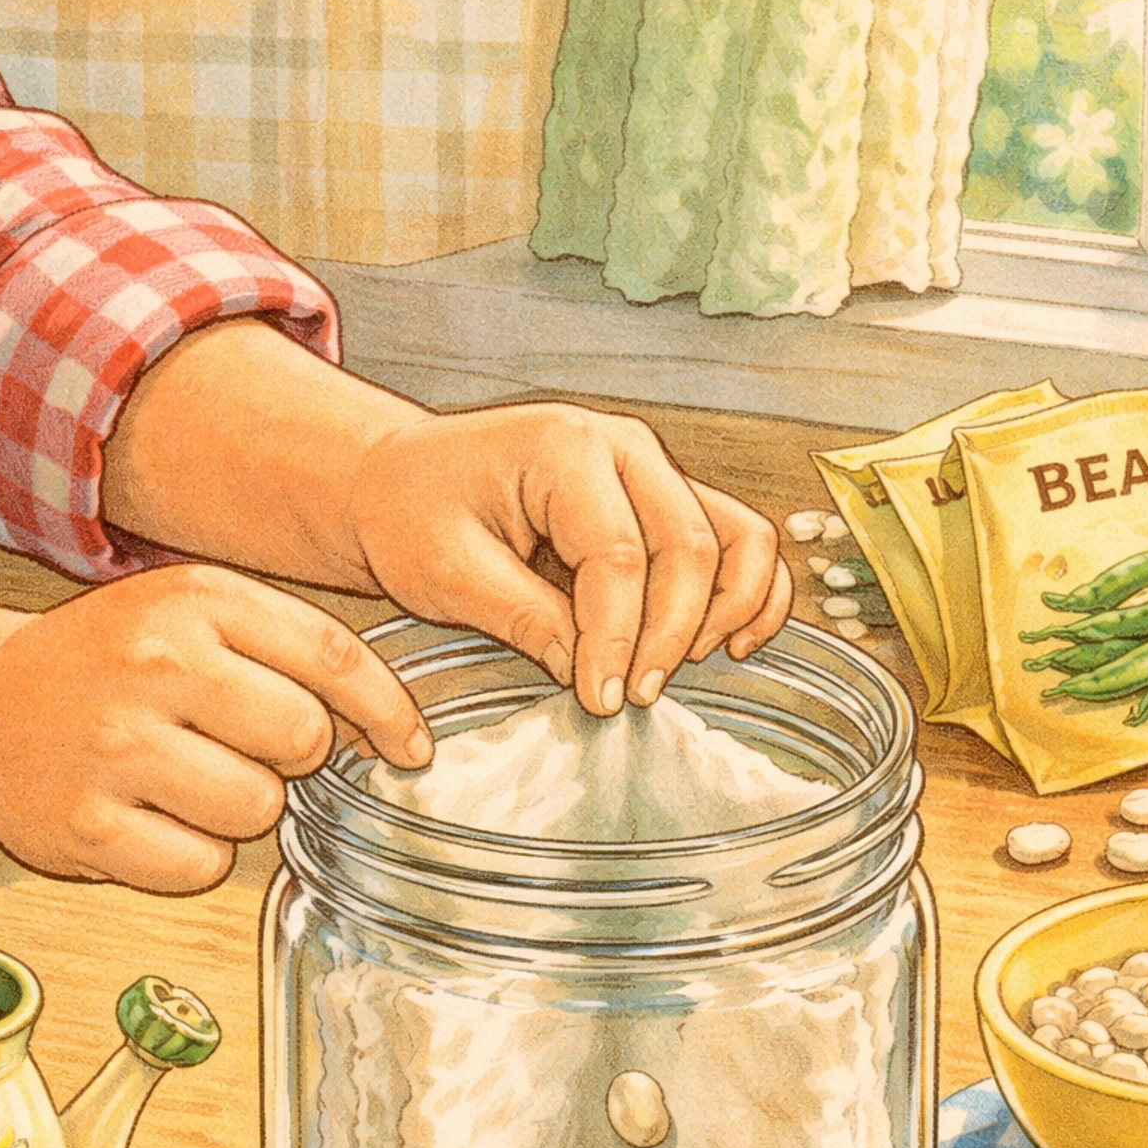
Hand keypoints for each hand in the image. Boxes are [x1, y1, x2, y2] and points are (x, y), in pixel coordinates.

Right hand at [0, 566, 429, 891]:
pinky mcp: (89, 825)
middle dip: (294, 756)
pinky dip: (192, 856)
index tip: (408, 748)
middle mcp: (153, 663)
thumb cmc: (111, 668)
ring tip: (189, 780)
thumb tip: (390, 730)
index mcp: (194, 600)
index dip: (387, 711)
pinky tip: (155, 819)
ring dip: (241, 809)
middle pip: (302, 736)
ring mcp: (116, 746)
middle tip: (243, 747)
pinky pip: (202, 866)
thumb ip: (293, 656)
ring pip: (257, 807)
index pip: (331, 655)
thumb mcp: (195, 623)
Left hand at [344, 403, 792, 715]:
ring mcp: (652, 471)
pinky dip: (750, 593)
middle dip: (669, 637)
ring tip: (678, 670)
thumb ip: (524, 618)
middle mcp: (624, 448)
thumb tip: (593, 673)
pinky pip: (736, 540)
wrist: (397, 482)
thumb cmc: (410, 513)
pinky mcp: (663, 501)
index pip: (618, 555)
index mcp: (564, 448)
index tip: (600, 700)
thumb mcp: (446, 572)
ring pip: (734, 539)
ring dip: (724, 613)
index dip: (618, 638)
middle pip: (689, 548)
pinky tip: (730, 645)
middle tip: (631, 697)